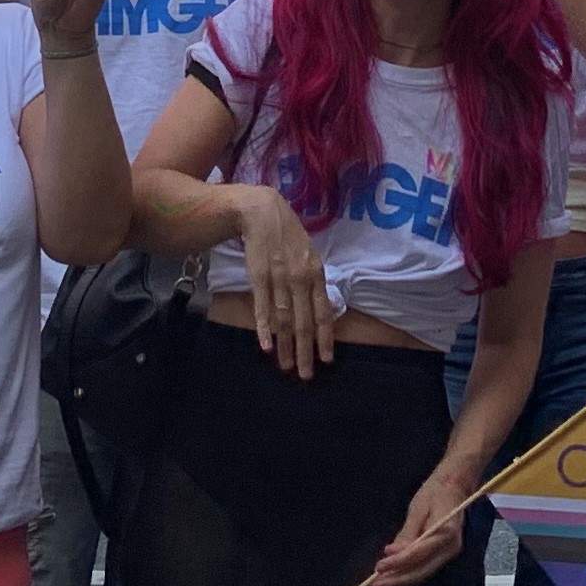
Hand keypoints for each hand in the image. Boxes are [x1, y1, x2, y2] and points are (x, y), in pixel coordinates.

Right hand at [233, 185, 335, 378]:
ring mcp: (280, 277)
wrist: (262, 211)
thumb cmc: (287, 235)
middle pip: (304, 321)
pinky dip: (264, 327)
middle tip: (305, 374)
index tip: (326, 360)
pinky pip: (262, 306)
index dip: (324, 338)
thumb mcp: (308, 254)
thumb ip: (313, 282)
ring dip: (285, 345)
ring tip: (285, 366)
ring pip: (284, 319)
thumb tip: (321, 309)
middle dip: (305, 351)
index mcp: (316, 273)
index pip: (323, 312)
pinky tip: (265, 346)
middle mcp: (301, 278)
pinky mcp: (259, 275)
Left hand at [370, 455, 483, 585]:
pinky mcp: (444, 554)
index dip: (399, 561)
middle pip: (422, 569)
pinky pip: (426, 567)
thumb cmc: (435, 492)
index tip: (379, 566)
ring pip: (424, 572)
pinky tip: (393, 576)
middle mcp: (451, 548)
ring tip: (380, 585)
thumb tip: (393, 553)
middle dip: (398, 579)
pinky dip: (409, 572)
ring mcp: (450, 553)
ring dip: (402, 580)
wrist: (455, 485)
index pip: (419, 552)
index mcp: (446, 532)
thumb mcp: (418, 508)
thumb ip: (407, 533)